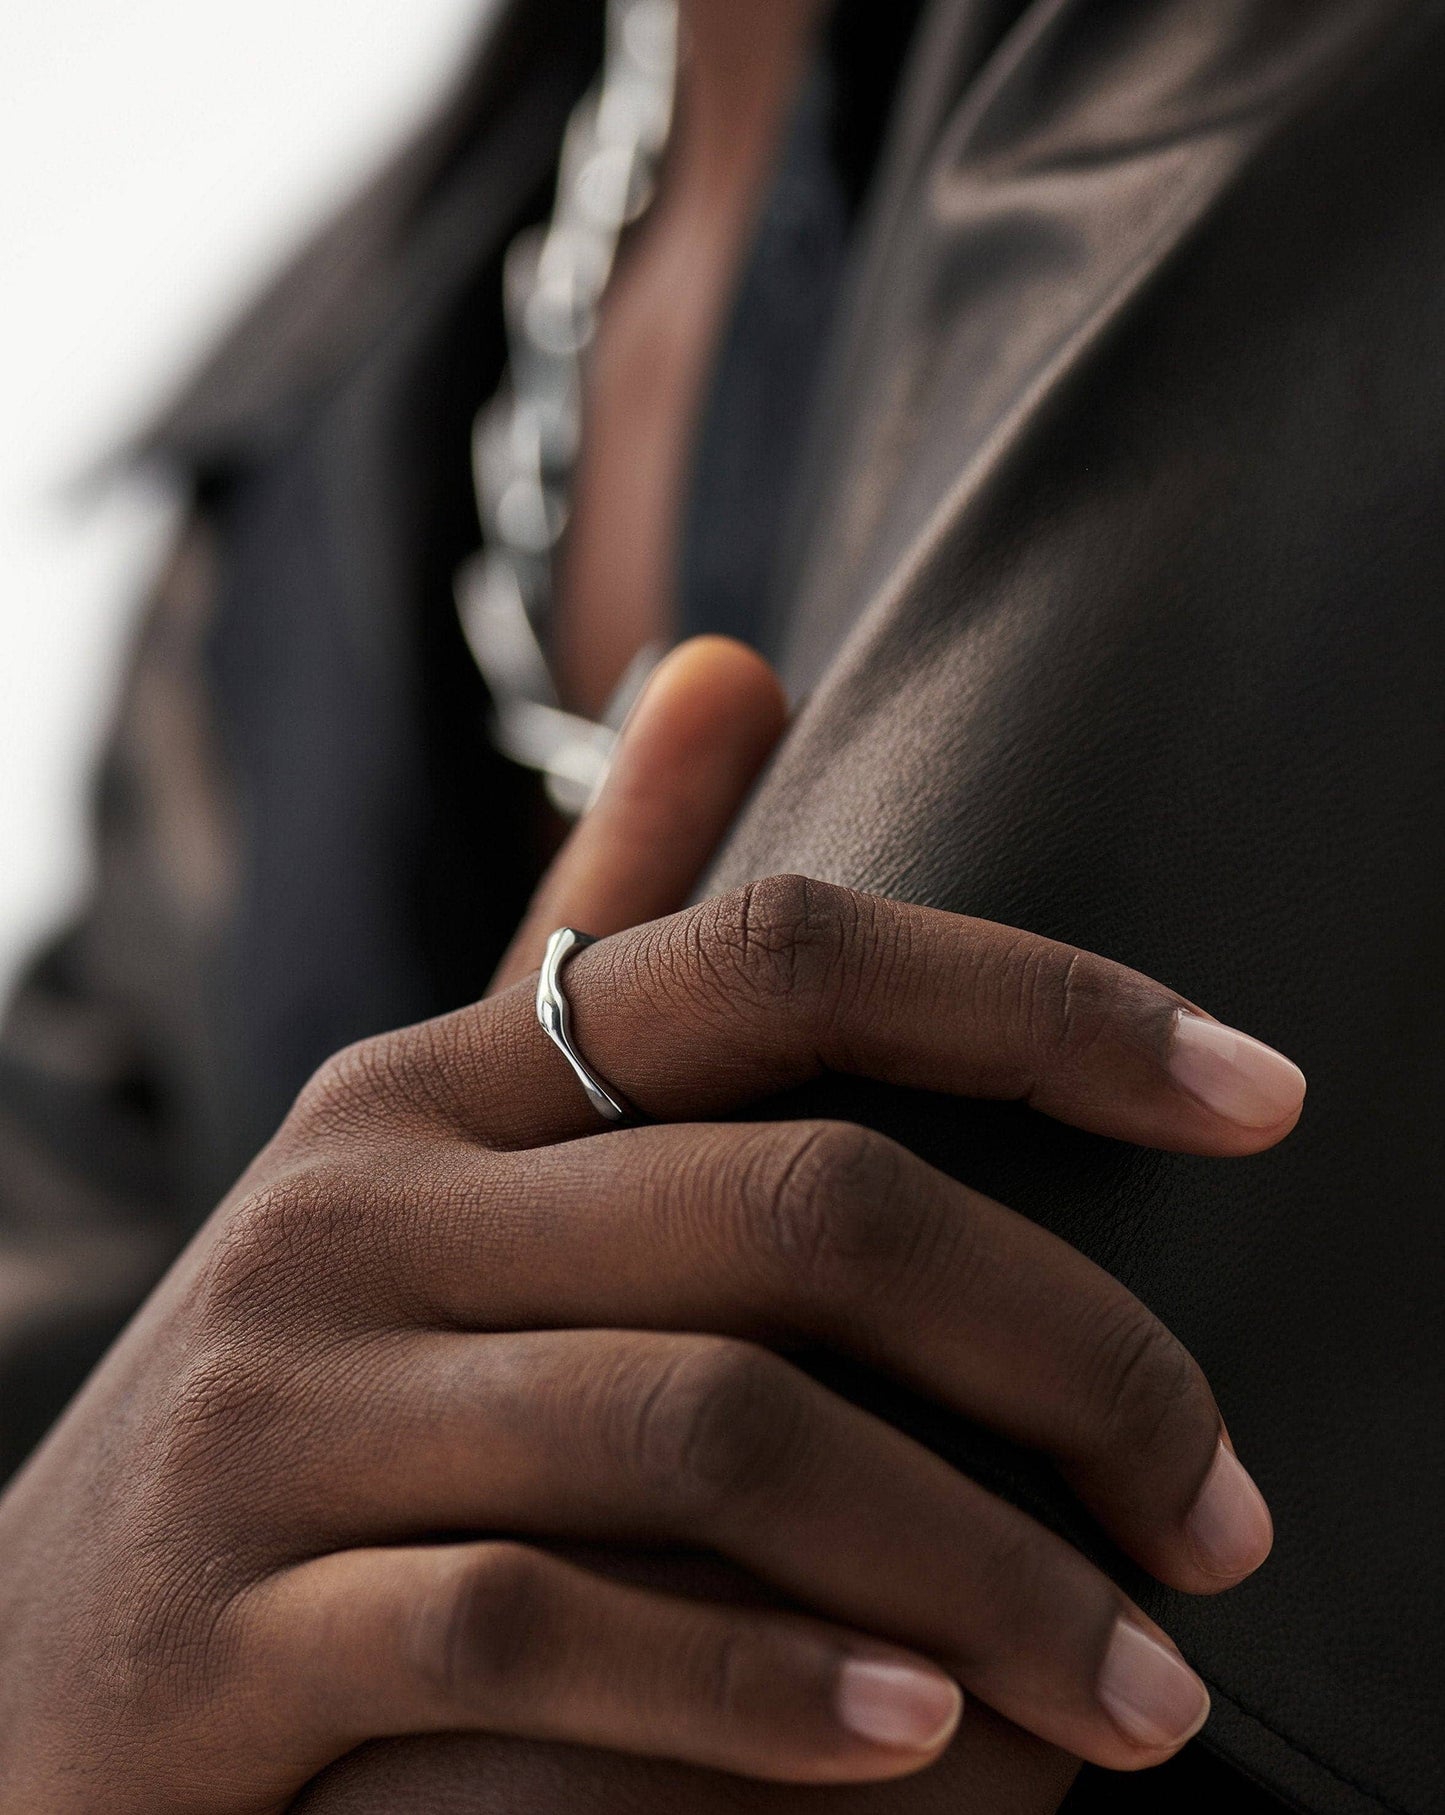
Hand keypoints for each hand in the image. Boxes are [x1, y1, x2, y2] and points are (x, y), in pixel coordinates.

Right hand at [0, 639, 1298, 1813]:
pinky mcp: (234, 1628)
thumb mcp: (446, 1148)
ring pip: (706, 1436)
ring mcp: (285, 1409)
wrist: (32, 1653)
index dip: (1041, 1005)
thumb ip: (591, 921)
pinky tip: (928, 1745)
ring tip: (1146, 1694)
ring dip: (972, 1572)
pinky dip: (759, 1700)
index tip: (1264, 1094)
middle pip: (797, 1212)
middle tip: (1231, 1519)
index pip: (780, 956)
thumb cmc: (328, 1386)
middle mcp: (361, 1204)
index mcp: (442, 1079)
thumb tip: (733, 661)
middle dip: (1069, 1360)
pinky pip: (538, 1634)